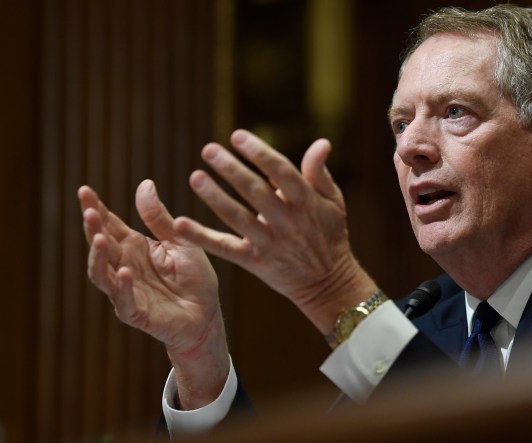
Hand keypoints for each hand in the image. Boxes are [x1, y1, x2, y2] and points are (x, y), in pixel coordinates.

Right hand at [78, 181, 228, 408]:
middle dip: (93, 229)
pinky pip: (124, 301)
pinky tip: (123, 272)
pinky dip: (121, 288)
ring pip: (102, 274)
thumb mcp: (180, 242)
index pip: (110, 225)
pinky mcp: (136, 312)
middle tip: (89, 211)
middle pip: (102, 246)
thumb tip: (145, 183)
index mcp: (135, 247)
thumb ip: (160, 218)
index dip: (96, 209)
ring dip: (98, 257)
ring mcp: (126, 290)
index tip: (84, 190)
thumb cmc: (194, 278)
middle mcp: (124, 266)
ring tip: (99, 239)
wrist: (208, 314)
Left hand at [174, 129, 376, 333]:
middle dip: (232, 170)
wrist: (328, 283)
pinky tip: (180, 224)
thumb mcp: (333, 202)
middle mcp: (288, 222)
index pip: (282, 173)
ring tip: (196, 177)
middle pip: (256, 192)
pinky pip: (225, 248)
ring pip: (239, 218)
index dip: (260, 153)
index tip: (238, 135)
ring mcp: (271, 243)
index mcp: (307, 203)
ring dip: (216, 198)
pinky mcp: (255, 262)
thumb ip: (320, 172)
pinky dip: (202, 237)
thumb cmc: (331, 235)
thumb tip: (322, 142)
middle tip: (209, 150)